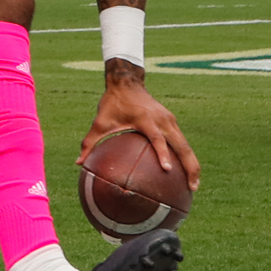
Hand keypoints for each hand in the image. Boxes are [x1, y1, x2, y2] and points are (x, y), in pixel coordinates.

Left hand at [84, 72, 199, 190]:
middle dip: (190, 167)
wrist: (127, 82)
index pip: (157, 139)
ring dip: (192, 164)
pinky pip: (182, 142)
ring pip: (186, 145)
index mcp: (146, 119)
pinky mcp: (172, 121)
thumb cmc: (112, 104)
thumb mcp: (99, 122)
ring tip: (193, 186)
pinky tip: (185, 173)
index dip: (162, 154)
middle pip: (182, 145)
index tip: (167, 170)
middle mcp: (162, 120)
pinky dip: (186, 156)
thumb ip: (89, 143)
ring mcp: (170, 120)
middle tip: (191, 188)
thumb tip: (78, 163)